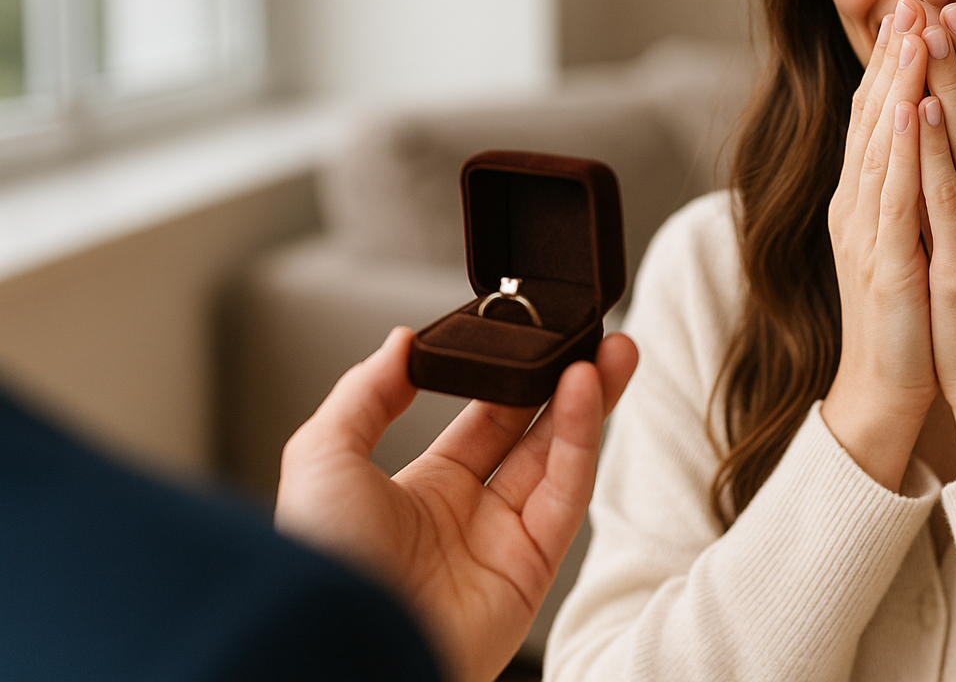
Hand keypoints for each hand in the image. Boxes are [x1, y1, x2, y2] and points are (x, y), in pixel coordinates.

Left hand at [275, 326, 637, 681]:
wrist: (343, 646)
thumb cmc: (321, 568)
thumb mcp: (322, 457)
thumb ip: (365, 393)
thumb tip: (403, 341)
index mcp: (422, 492)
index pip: (485, 419)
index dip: (513, 376)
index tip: (534, 335)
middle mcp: (470, 516)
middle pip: (536, 433)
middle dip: (568, 381)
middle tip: (591, 333)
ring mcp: (505, 542)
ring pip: (562, 458)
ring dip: (589, 400)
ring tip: (609, 350)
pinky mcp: (533, 568)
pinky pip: (566, 494)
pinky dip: (581, 440)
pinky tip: (584, 391)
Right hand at [823, 0, 940, 489]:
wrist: (887, 386)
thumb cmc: (912, 312)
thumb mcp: (923, 236)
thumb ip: (936, 184)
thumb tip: (952, 135)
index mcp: (872, 196)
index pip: (883, 114)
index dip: (899, 61)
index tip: (921, 9)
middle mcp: (859, 205)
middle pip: (873, 116)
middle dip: (894, 56)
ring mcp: (865, 233)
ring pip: (879, 146)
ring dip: (895, 87)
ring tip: (913, 34)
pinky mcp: (881, 266)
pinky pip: (891, 200)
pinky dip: (899, 153)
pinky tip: (909, 112)